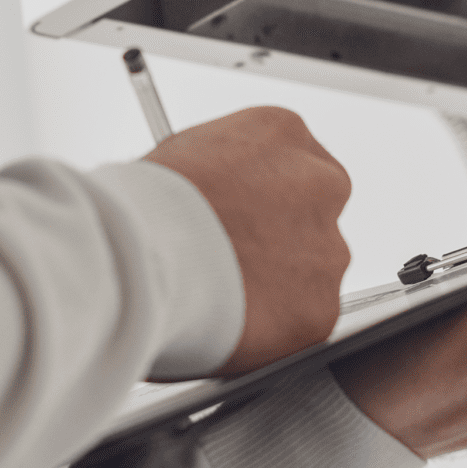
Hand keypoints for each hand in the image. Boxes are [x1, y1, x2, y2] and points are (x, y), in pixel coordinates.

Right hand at [144, 106, 351, 373]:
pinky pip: (301, 323)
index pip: (293, 165)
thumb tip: (219, 197)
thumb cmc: (140, 208)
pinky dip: (272, 334)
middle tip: (235, 265)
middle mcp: (321, 182)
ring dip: (278, 288)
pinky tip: (231, 328)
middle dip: (280, 241)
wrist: (138, 256)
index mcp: (285, 133)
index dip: (263, 200)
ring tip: (220, 299)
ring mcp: (327, 246)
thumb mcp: (184, 155)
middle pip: (312, 216)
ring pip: (312, 273)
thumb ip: (224, 172)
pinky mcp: (319, 307)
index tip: (244, 221)